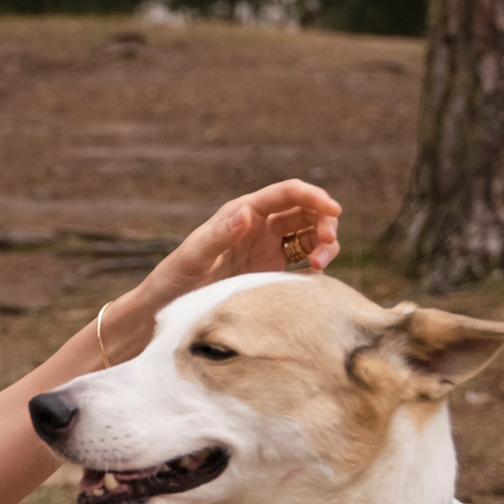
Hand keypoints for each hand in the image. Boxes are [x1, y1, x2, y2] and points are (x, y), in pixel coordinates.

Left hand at [144, 177, 341, 310]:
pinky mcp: (272, 274)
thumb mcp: (193, 257)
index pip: (286, 194)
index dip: (313, 196)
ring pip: (309, 236)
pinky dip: (317, 268)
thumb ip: (218, 235)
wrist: (168, 309)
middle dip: (324, 222)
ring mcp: (268, 250)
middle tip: (325, 247)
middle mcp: (259, 227)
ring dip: (324, 245)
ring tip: (320, 266)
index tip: (334, 209)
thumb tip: (245, 212)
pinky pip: (304, 264)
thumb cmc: (175, 279)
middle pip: (305, 213)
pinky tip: (315, 281)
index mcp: (243, 213)